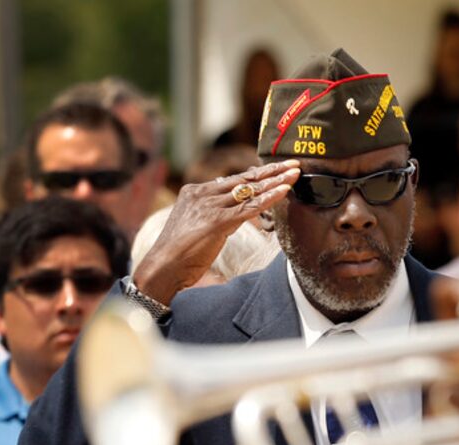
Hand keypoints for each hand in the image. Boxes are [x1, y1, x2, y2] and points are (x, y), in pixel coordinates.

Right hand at [133, 160, 299, 303]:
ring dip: (276, 181)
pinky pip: (250, 207)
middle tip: (293, 163)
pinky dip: (270, 198)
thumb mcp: (196, 227)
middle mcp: (202, 194)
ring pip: (250, 190)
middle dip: (271, 171)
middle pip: (244, 179)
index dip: (256, 175)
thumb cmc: (179, 254)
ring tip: (296, 172)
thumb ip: (214, 215)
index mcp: (195, 192)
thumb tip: (234, 214)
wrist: (162, 267)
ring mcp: (210, 206)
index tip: (274, 169)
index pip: (232, 180)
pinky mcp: (218, 221)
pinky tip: (285, 191)